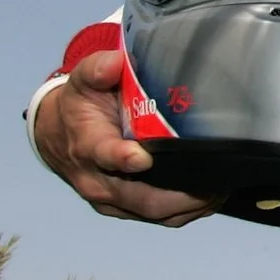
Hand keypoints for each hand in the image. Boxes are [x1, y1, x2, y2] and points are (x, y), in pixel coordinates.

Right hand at [32, 50, 215, 224]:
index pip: (104, 155)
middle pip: (140, 197)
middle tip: (214, 183)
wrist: (58, 136)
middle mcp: (97, 179)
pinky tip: (210, 197)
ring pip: (153, 213)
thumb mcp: (83, 80)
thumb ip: (98, 69)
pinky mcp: (123, 208)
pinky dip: (186, 211)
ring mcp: (111, 199)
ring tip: (220, 190)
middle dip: (178, 194)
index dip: (122, 159)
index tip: (144, 158)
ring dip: (189, 206)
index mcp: (88, 144)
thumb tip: (115, 62)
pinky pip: (157, 218)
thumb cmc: (80, 106)